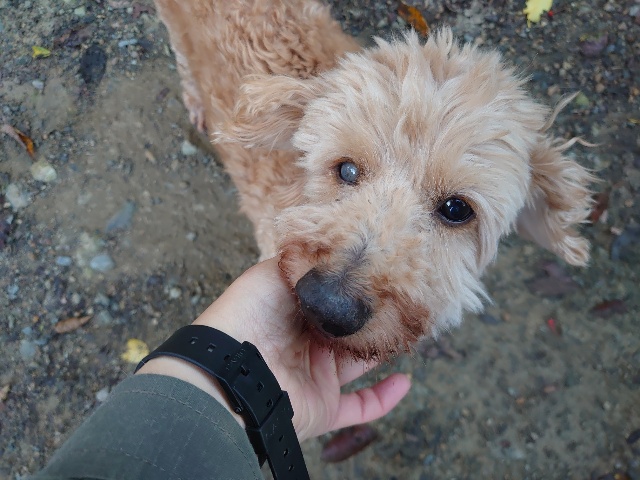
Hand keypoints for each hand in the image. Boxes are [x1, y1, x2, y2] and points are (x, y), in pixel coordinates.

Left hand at [138, 258, 409, 441]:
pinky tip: (404, 381)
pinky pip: (360, 407)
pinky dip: (384, 398)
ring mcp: (314, 376)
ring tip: (409, 333)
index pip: (331, 299)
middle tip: (404, 302)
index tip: (384, 275)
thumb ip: (308, 263)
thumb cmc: (250, 313)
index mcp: (294, 311)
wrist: (233, 369)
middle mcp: (305, 342)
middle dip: (373, 318)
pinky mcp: (322, 408)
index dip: (355, 289)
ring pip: (359, 365)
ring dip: (383, 351)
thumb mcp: (276, 272)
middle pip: (347, 330)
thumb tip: (339, 249)